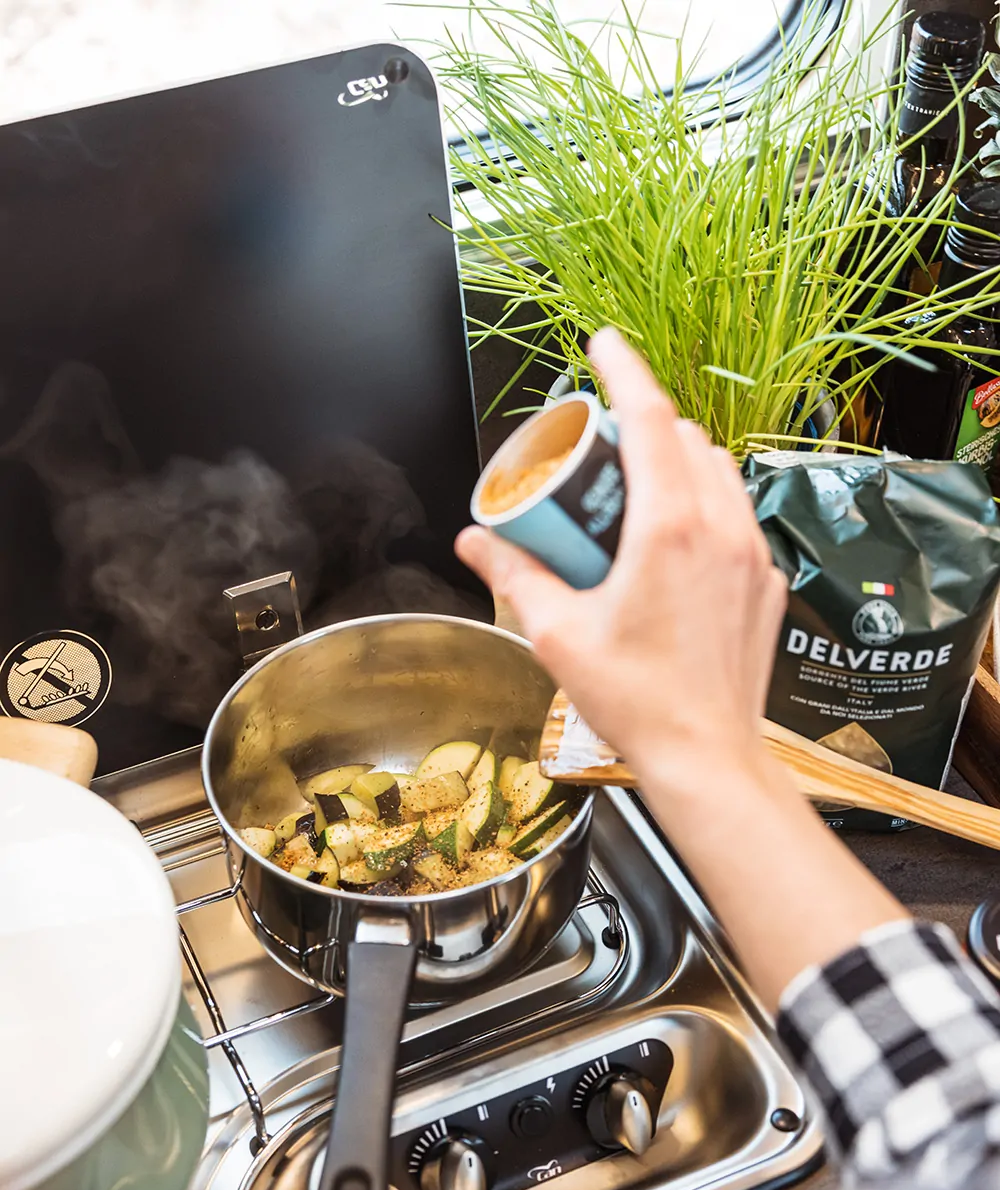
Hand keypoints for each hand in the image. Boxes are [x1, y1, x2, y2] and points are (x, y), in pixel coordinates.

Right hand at [458, 329, 904, 1004]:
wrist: (708, 756)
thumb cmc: (638, 701)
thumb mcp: (558, 635)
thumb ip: (514, 576)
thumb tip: (475, 540)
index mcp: (670, 527)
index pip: (649, 418)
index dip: (623, 370)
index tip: (602, 343)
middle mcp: (721, 527)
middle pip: (686, 439)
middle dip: (643, 423)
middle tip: (599, 446)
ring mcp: (753, 554)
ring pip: (719, 472)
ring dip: (678, 460)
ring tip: (634, 489)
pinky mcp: (766, 582)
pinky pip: (737, 515)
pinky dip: (705, 503)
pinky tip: (673, 539)